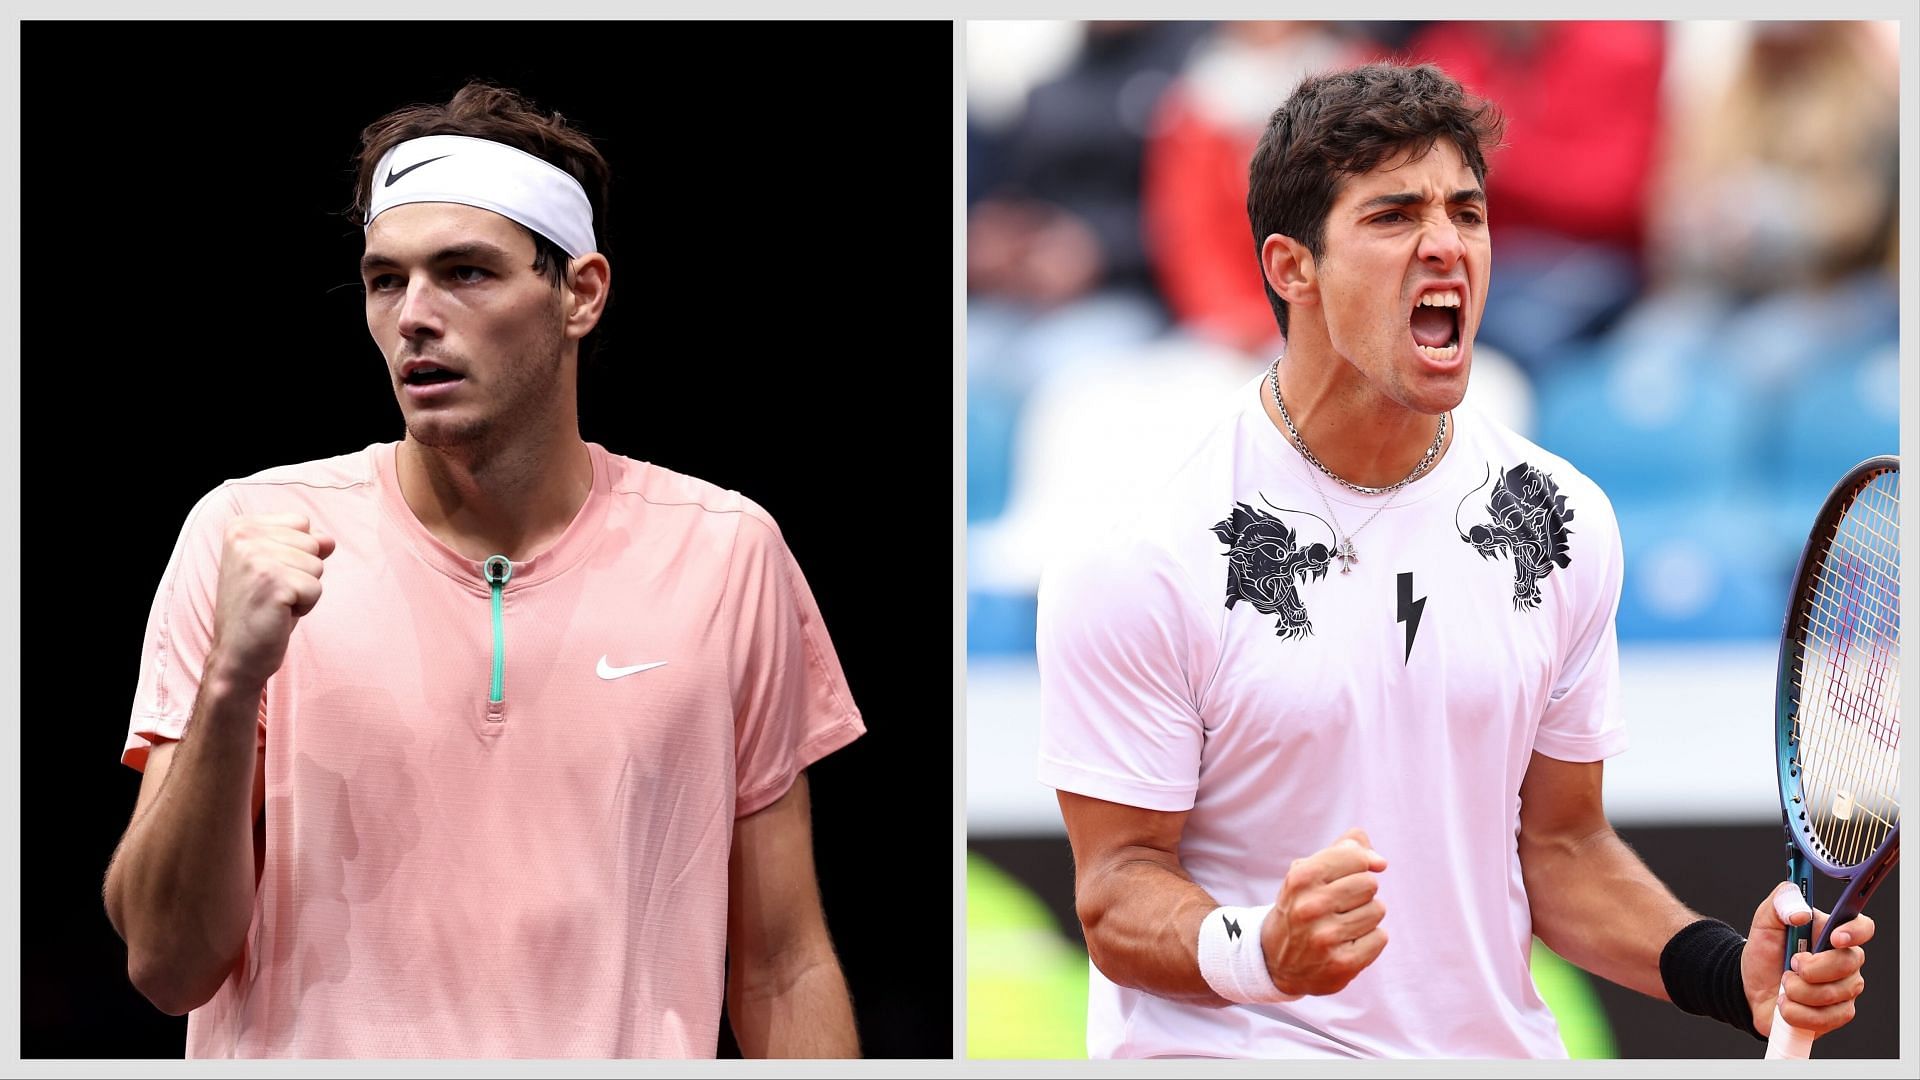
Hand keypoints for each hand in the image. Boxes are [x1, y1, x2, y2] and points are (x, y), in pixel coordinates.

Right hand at [206, 513, 335, 690]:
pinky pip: (317, 588)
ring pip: (317, 565)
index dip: (297, 553)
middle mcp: (243, 536)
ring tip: (274, 602)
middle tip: (272, 592)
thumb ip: (303, 545)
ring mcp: (256, 558)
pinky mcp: (273, 583)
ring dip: (304, 590)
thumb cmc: (259, 609)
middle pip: (313, 542)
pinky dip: (306, 606)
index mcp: (240, 526)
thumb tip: (329, 540)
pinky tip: (278, 613)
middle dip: (302, 572)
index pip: (302, 522)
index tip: (269, 575)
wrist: (236, 653)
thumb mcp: (279, 567)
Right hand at [1261, 827, 1389, 995]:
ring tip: (1342, 925)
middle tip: (1340, 904)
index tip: (1348, 874)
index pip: (1355, 856)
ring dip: (1365, 916)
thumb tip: (1380, 861)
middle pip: (1370, 883)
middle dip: (1361, 892)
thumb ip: (1343, 851)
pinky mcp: (1342, 964)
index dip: (1358, 864)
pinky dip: (1369, 939)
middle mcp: (1310, 907)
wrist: (1275, 961)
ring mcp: (1325, 937)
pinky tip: (1347, 943)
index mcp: (1301, 878)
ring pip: (1377, 910)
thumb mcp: (1308, 872)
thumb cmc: (1301, 906)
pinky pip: (1380, 937)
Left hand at [1741, 881, 1873, 1037]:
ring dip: (1796, 990)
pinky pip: (1824, 1018)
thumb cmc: (1766, 953)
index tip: (1835, 938)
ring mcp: (1846, 989)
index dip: (1855, 932)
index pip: (1863, 927)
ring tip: (1784, 984)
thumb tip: (1801, 912)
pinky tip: (1786, 1004)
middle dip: (1810, 967)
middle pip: (1848, 964)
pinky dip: (1795, 1012)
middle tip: (1790, 964)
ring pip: (1832, 994)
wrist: (1751, 988)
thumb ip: (1781, 902)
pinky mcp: (1838, 1015)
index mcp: (1833, 933)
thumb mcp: (1765, 921)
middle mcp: (1846, 961)